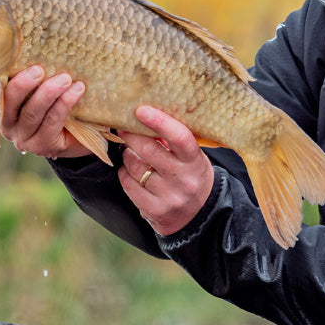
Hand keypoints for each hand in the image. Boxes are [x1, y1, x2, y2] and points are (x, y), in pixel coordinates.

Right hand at [0, 66, 90, 159]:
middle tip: (38, 69)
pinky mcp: (43, 145)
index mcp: (0, 104)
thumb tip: (32, 23)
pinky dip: (65, 103)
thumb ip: (30, 62)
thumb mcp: (42, 77)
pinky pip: (52, 121)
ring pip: (31, 112)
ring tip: (65, 77)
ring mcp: (23, 136)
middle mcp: (7, 122)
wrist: (87, 127)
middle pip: (6, 103)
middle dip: (21, 84)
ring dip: (48, 93)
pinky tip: (77, 89)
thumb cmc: (60, 93)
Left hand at [118, 105, 214, 236]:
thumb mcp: (191, 157)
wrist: (200, 213)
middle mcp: (184, 180)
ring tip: (131, 153)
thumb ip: (172, 140)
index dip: (159, 122)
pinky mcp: (155, 211)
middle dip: (132, 135)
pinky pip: (129, 185)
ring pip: (135, 167)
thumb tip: (145, 117)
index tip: (141, 110)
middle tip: (124, 127)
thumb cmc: (191, 175)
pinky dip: (125, 174)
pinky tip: (130, 172)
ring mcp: (170, 197)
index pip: (179, 138)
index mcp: (195, 161)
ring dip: (128, 156)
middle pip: (149, 151)